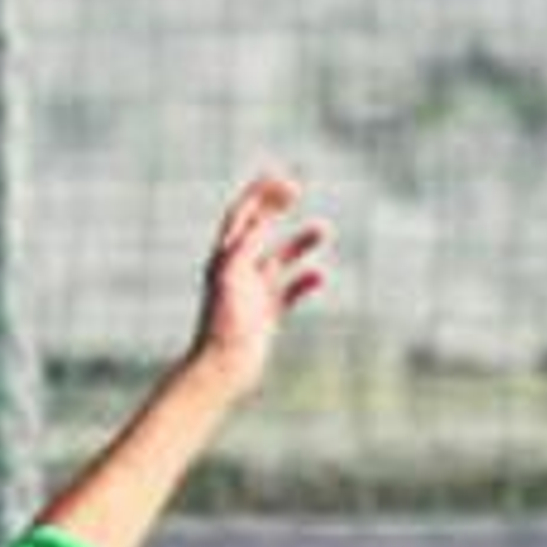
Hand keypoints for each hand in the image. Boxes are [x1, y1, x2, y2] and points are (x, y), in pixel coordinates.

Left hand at [190, 168, 329, 399]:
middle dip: (275, 207)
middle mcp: (237, 272)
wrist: (222, 368)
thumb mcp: (233, 277)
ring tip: (324, 229)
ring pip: (279, 259)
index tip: (282, 179)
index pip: (240, 216)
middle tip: (297, 189)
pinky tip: (320, 277)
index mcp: (224, 259)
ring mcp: (252, 293)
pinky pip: (289, 292)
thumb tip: (262, 217)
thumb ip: (246, 246)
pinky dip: (305, 281)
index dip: (258, 195)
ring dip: (300, 243)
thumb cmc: (223, 324)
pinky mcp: (266, 315)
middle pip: (258, 229)